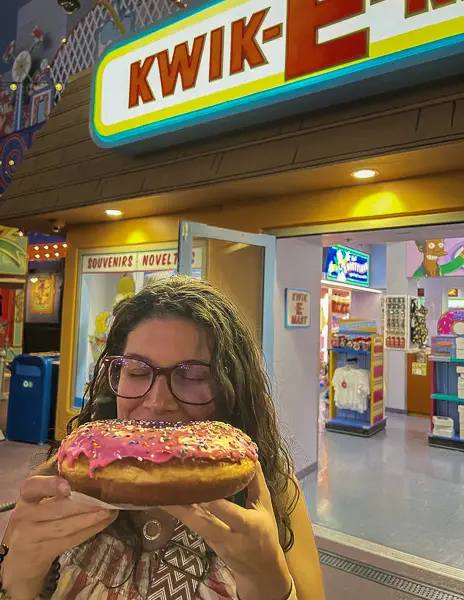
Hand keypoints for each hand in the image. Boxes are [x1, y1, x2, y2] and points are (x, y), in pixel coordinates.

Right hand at [2, 476, 117, 595]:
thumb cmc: (36, 521)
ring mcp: (31, 536)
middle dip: (83, 504)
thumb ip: (54, 488)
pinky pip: (69, 540)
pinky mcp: (42, 551)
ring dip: (89, 519)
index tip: (67, 487)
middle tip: (105, 499)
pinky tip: (104, 523)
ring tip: (108, 511)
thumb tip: (88, 471)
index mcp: (26, 497)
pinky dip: (89, 531)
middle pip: (56, 509)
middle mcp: (25, 515)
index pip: (33, 486)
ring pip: (64, 526)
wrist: (21, 559)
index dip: (50, 485)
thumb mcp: (38, 503)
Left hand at [163, 463, 291, 599]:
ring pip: (194, 526)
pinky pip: (194, 526)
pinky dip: (183, 512)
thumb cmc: (266, 533)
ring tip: (161, 493)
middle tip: (168, 491)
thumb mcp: (265, 507)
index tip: (202, 488)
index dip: (216, 504)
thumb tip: (251, 458)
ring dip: (177, 510)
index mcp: (249, 526)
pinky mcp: (207, 543)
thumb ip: (257, 483)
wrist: (261, 570)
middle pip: (203, 524)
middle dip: (184, 509)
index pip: (230, 514)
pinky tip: (171, 499)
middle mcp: (230, 537)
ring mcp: (216, 543)